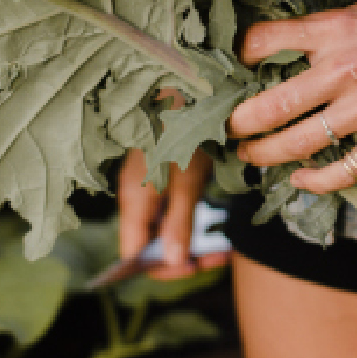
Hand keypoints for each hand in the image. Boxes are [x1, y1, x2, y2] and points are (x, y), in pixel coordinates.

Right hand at [117, 146, 230, 279]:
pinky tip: (213, 226)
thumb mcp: (186, 182)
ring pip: (163, 230)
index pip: (133, 254)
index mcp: (134, 202)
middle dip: (183, 257)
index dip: (160, 268)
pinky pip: (170, 214)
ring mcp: (147, 190)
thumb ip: (178, 223)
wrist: (182, 89)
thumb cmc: (182, 134)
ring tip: (222, 248)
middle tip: (218, 258)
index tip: (194, 268)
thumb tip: (173, 263)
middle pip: (151, 245)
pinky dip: (191, 225)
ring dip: (191, 243)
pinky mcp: (161, 180)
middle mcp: (136, 199)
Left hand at [227, 0, 356, 193]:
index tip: (225, 73)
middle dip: (238, 123)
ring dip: (264, 154)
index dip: (236, 60)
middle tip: (224, 130)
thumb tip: (279, 48)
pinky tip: (300, 179)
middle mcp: (345, 68)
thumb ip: (322, 31)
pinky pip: (344, 169)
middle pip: (269, 104)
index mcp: (333, 30)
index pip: (261, 43)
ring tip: (249, 155)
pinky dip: (316, 180)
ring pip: (298, 142)